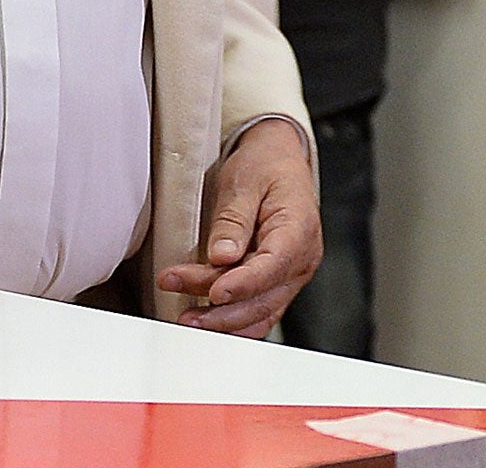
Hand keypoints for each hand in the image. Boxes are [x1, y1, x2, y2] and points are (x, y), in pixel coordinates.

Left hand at [157, 118, 321, 337]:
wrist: (279, 161)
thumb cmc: (265, 167)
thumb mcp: (244, 180)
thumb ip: (233, 220)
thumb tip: (222, 256)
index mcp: (298, 229)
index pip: (272, 266)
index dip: (242, 284)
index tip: (213, 292)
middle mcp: (301, 258)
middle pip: (264, 297)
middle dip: (222, 309)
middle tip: (184, 311)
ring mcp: (292, 274)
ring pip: (261, 310)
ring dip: (225, 321)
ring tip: (188, 320)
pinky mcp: (278, 281)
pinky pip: (261, 310)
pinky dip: (236, 321)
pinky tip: (211, 323)